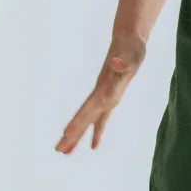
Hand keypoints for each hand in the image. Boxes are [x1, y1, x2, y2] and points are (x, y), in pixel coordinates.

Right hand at [55, 34, 147, 153]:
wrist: (127, 38)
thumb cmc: (132, 47)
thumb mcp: (132, 54)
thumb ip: (124, 61)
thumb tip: (116, 63)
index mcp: (104, 87)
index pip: (89, 107)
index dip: (79, 120)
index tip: (67, 133)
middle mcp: (101, 93)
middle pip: (84, 117)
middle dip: (72, 134)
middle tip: (58, 150)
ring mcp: (104, 95)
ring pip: (89, 119)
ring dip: (78, 135)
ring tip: (64, 152)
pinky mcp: (111, 95)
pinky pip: (102, 117)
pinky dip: (98, 130)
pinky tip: (94, 145)